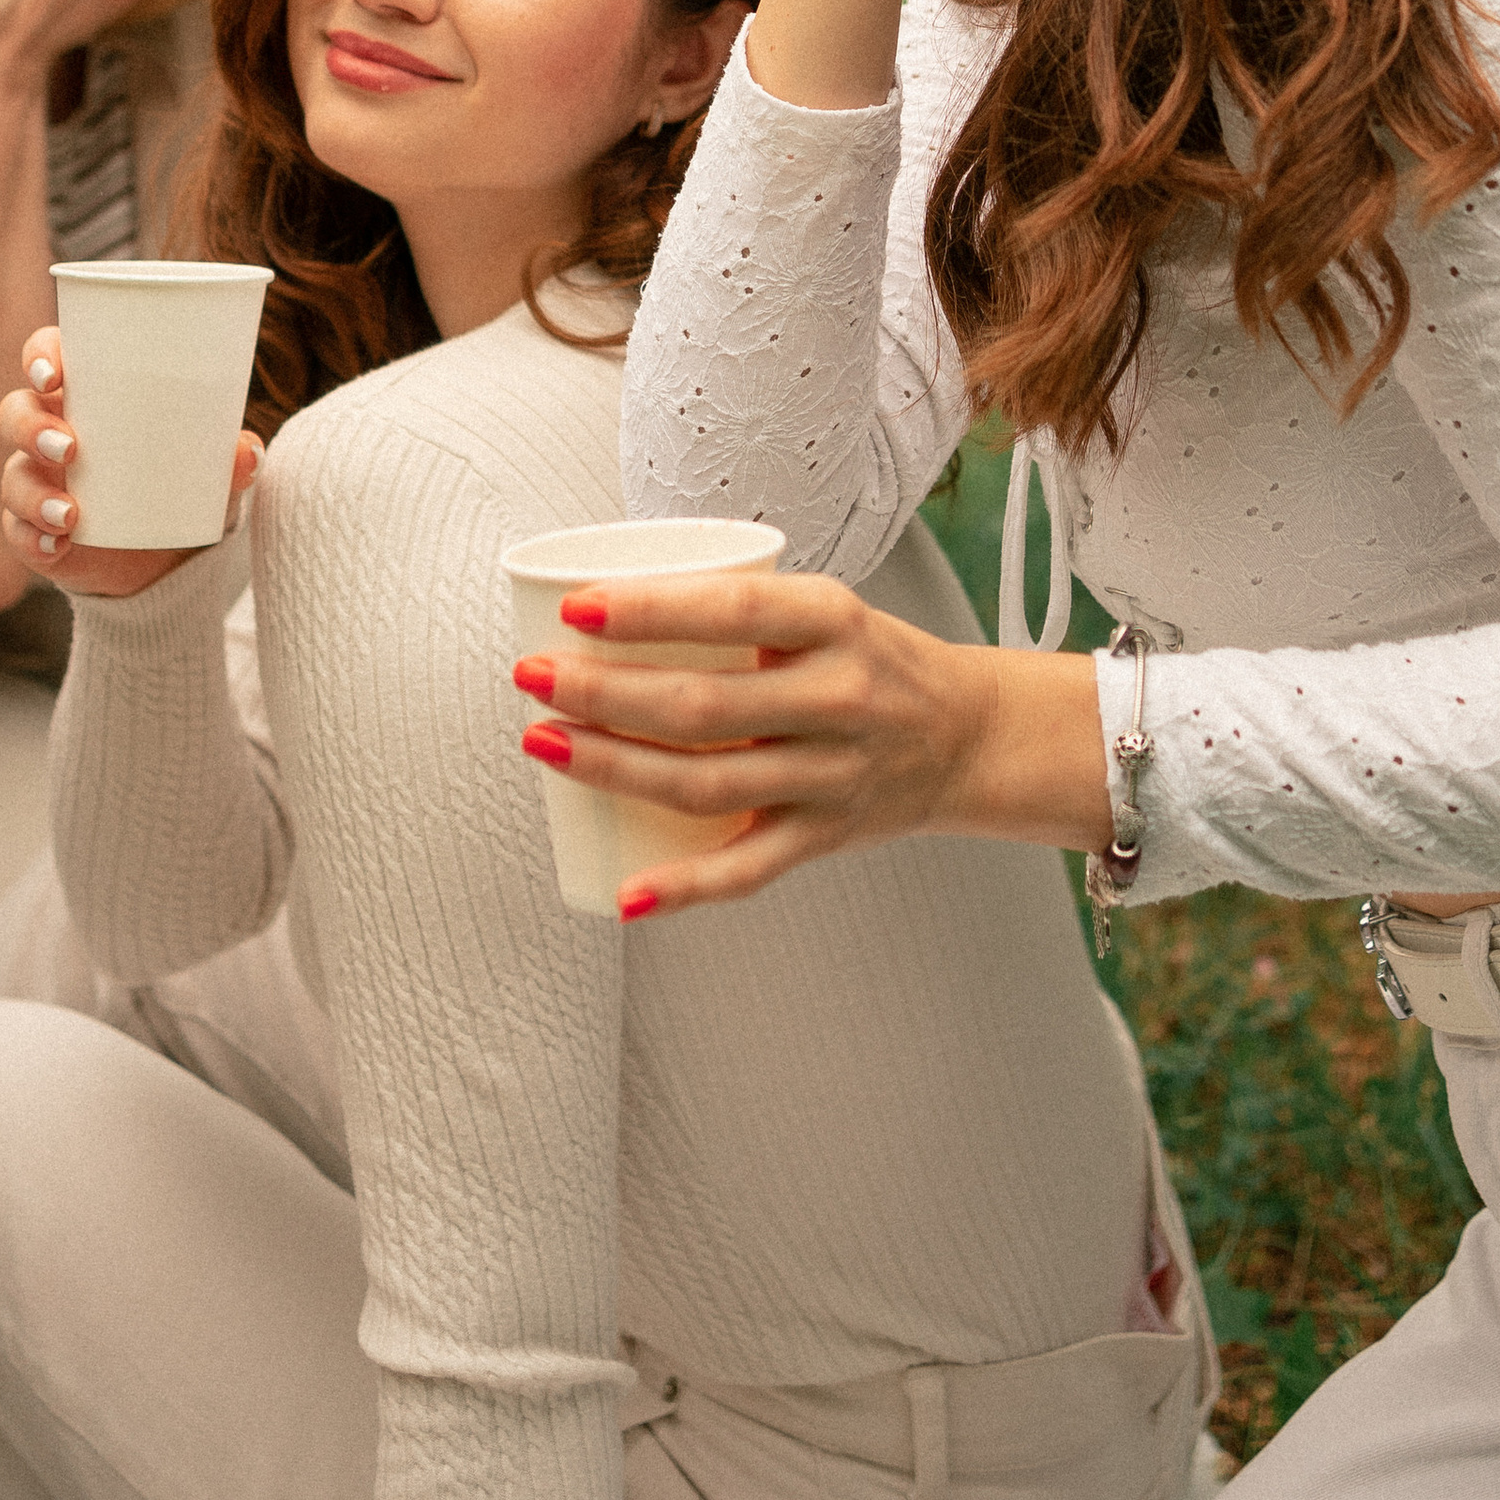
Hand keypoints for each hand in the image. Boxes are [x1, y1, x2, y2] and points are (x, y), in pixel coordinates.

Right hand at [0, 326, 259, 601]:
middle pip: (15, 412)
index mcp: (88, 392)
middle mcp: (51, 430)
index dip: (39, 356)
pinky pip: (17, 532)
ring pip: (13, 475)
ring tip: (70, 513)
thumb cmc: (183, 476)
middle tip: (71, 448)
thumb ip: (231, 457)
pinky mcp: (34, 529)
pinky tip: (56, 545)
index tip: (53, 374)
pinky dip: (33, 539)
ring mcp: (37, 481)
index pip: (47, 356)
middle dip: (32, 427)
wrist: (168, 551)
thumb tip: (247, 453)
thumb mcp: (211, 466)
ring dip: (33, 493)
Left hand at [510, 565, 1111, 916]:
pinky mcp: (826, 835)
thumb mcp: (822, 611)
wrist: (967, 735)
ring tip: (544, 745)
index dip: (648, 610)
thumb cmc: (868, 660)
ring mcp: (832, 773)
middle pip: (702, 704)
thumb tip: (600, 606)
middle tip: (532, 678)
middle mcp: (838, 695)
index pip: (731, 608)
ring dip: (613, 768)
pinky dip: (685, 887)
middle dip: (602, 692)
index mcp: (834, 620)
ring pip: (706, 782)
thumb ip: (735, 610)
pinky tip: (626, 894)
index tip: (575, 607)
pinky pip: (748, 869)